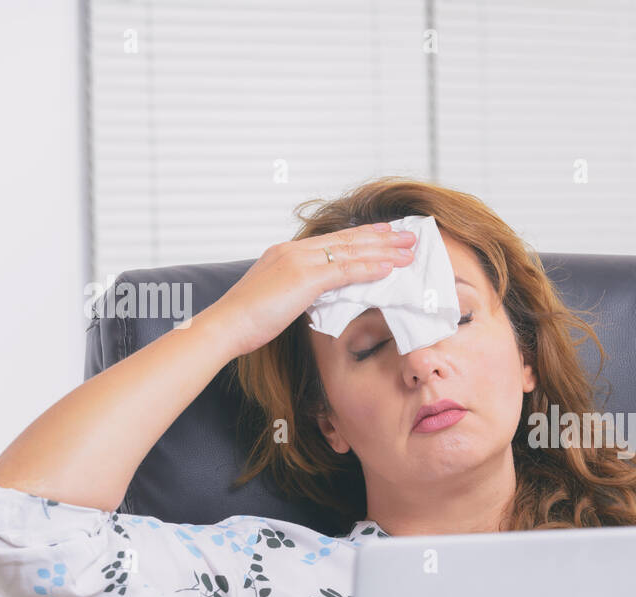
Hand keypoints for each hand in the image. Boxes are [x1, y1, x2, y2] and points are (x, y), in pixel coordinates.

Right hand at [204, 222, 417, 358]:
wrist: (225, 325)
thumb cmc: (246, 319)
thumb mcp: (277, 298)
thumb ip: (300, 291)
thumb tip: (319, 296)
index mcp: (286, 252)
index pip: (332, 240)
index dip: (362, 236)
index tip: (384, 233)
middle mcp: (294, 250)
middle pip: (346, 239)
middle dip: (381, 236)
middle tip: (408, 235)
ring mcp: (299, 261)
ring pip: (350, 251)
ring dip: (384, 250)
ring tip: (409, 249)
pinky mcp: (303, 278)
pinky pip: (344, 270)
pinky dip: (369, 268)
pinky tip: (390, 268)